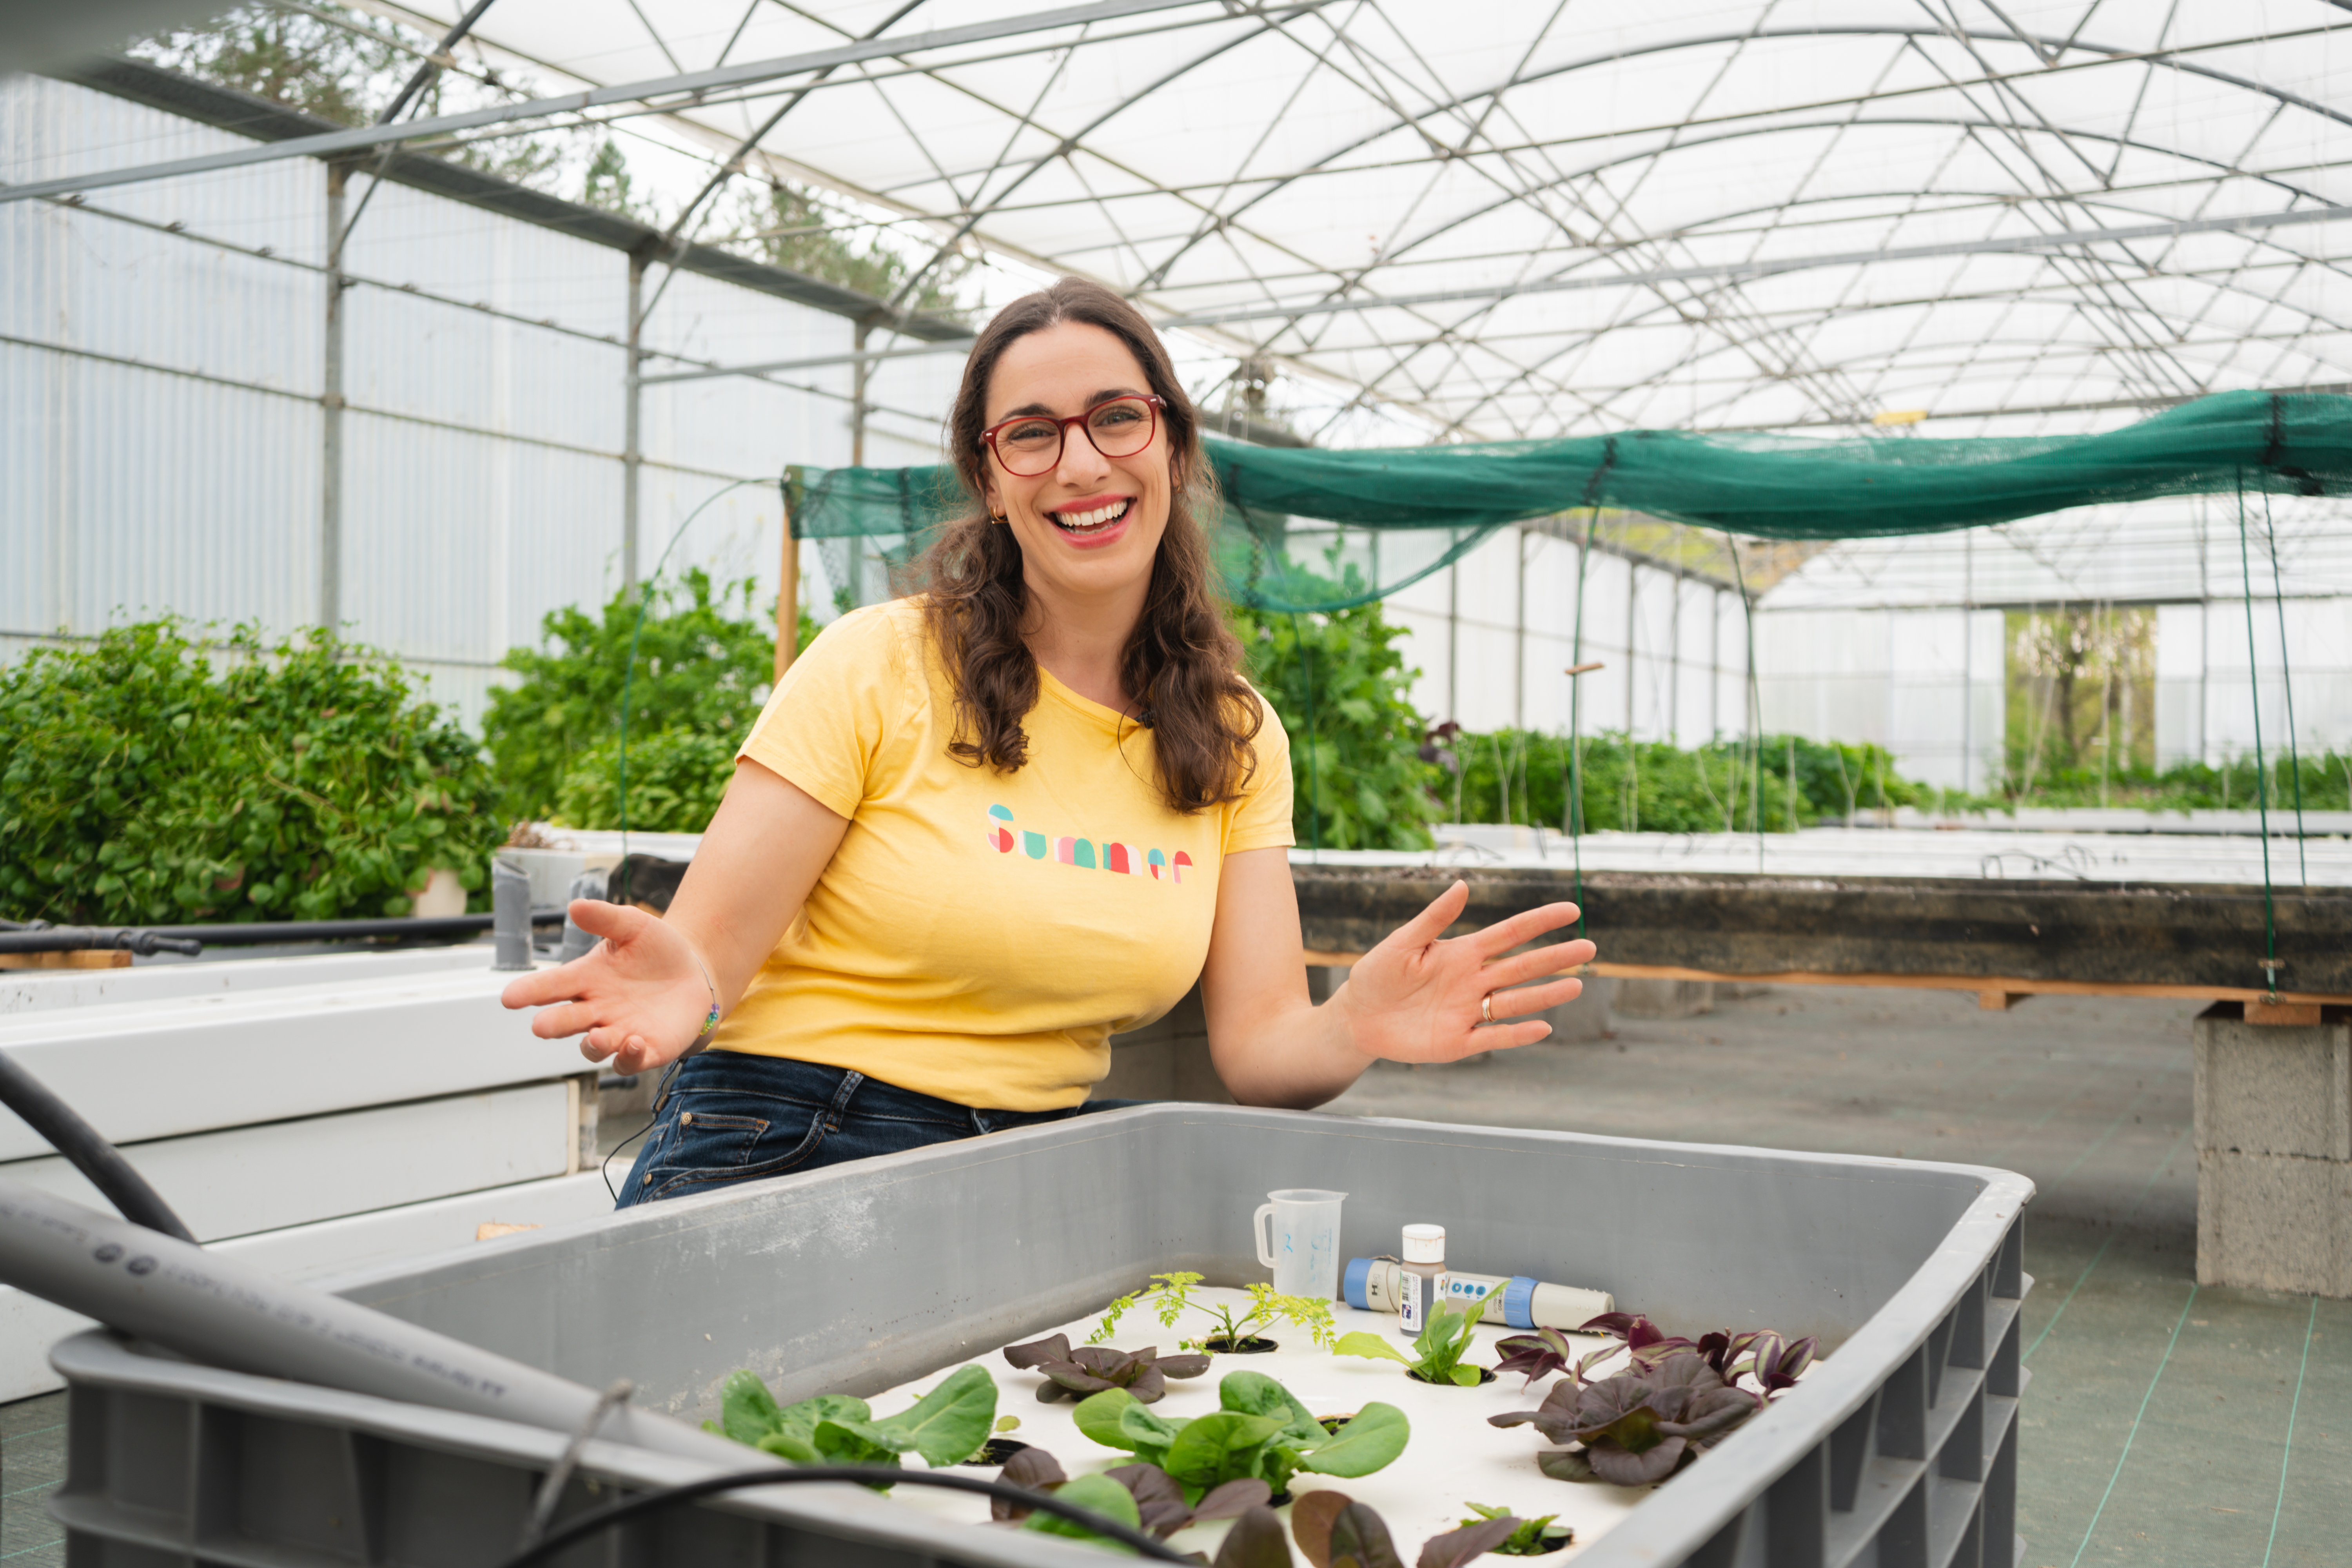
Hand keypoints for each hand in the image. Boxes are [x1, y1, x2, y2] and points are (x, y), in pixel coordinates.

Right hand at [498, 899, 715, 1075]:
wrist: (694, 972)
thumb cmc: (656, 949)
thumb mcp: (632, 926)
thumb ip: (604, 918)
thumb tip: (574, 906)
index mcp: (586, 979)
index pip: (551, 986)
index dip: (529, 992)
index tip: (509, 998)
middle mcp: (596, 1009)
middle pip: (566, 1021)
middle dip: (553, 1025)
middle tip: (540, 1026)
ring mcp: (619, 1032)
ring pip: (594, 1047)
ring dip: (593, 1045)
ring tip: (597, 1036)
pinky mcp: (646, 1049)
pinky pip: (628, 1062)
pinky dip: (628, 1058)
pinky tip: (634, 1043)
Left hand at [1334, 880, 1594, 1064]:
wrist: (1358, 1017)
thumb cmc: (1377, 974)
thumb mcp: (1402, 942)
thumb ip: (1433, 918)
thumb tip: (1462, 884)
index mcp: (1462, 953)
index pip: (1509, 933)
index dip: (1540, 921)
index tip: (1571, 910)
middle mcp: (1473, 981)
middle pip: (1522, 967)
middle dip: (1555, 958)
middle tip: (1590, 948)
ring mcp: (1469, 1012)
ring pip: (1515, 1002)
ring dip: (1545, 994)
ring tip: (1577, 985)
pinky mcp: (1458, 1042)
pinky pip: (1494, 1037)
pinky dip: (1517, 1035)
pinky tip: (1543, 1028)